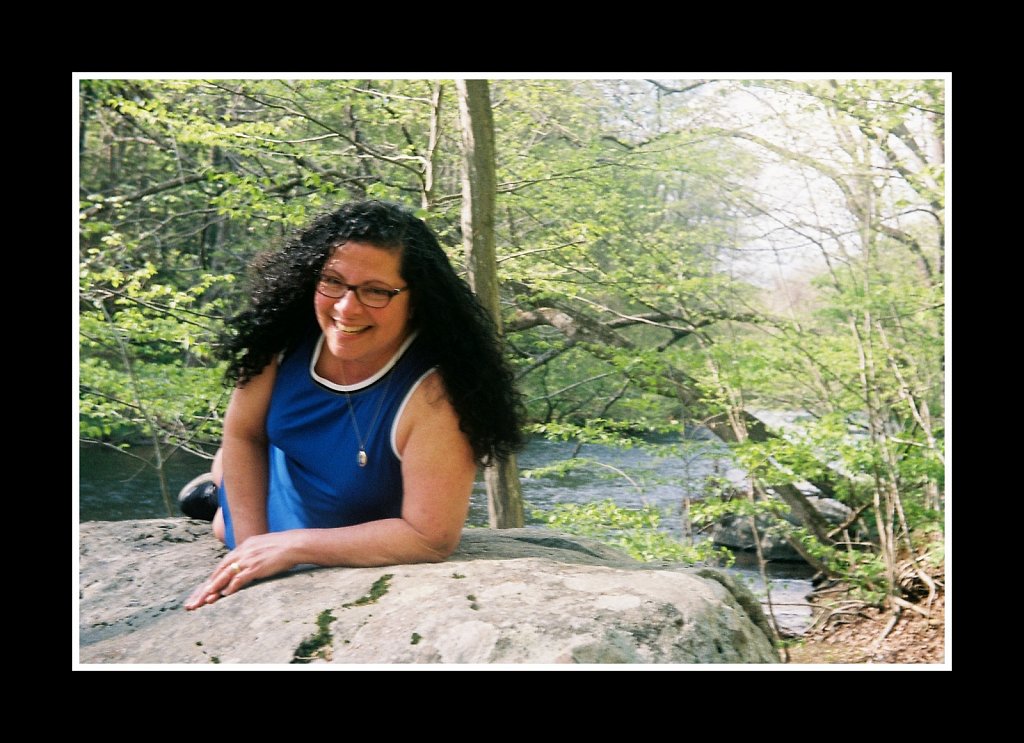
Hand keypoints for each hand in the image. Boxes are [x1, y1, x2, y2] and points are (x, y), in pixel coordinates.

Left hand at [184, 531, 299, 609]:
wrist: (295, 544)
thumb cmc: (283, 547)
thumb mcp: (262, 547)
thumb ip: (252, 554)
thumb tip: (247, 564)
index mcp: (243, 547)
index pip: (222, 565)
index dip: (211, 579)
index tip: (202, 591)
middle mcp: (242, 552)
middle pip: (219, 572)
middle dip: (205, 588)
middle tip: (195, 601)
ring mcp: (248, 560)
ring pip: (225, 576)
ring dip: (213, 590)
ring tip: (203, 601)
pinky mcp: (256, 567)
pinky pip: (240, 579)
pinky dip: (231, 587)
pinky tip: (224, 595)